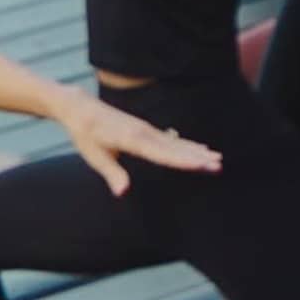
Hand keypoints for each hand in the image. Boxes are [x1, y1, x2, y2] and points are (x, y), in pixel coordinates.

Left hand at [59, 94, 225, 193]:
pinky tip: (199, 149)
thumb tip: (123, 192)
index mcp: (132, 139)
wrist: (80, 107)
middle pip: (174, 148)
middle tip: (219, 164)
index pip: (162, 153)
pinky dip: (186, 144)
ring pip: (176, 142)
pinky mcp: (145, 129)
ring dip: (196, 150)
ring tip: (217, 158)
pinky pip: (170, 139)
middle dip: (197, 156)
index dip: (183, 159)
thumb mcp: (94, 155)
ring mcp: (146, 129)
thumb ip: (111, 173)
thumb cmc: (85, 133)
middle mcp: (143, 132)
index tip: (201, 163)